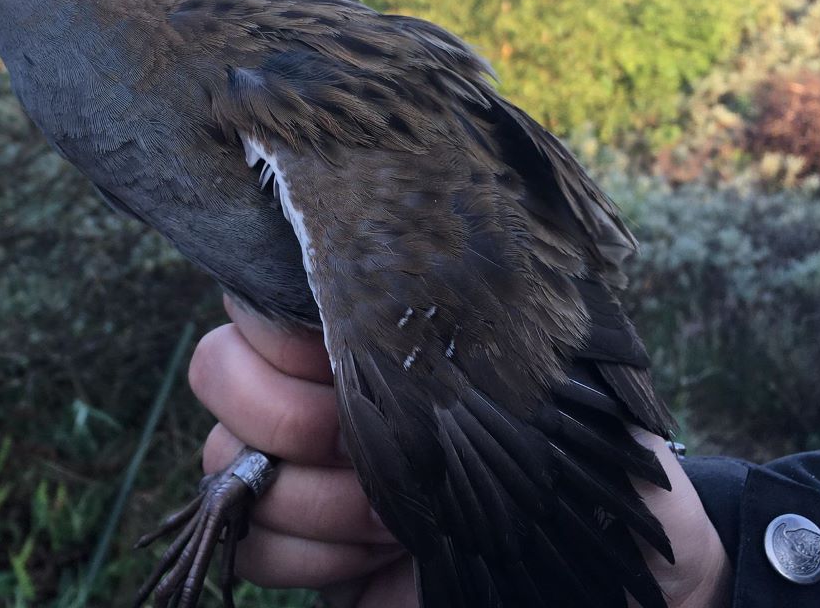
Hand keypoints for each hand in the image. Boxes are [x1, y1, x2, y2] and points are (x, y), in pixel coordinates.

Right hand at [189, 296, 730, 607]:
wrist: (601, 567)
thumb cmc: (577, 451)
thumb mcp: (540, 369)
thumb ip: (463, 311)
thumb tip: (390, 252)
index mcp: (365, 324)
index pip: (262, 290)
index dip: (284, 326)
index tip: (351, 348)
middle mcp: (315, 385)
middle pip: (218, 369)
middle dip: (291, 413)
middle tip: (373, 445)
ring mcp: (297, 469)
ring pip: (224, 460)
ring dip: (320, 498)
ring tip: (403, 517)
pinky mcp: (298, 549)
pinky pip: (250, 546)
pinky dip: (312, 555)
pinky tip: (382, 556)